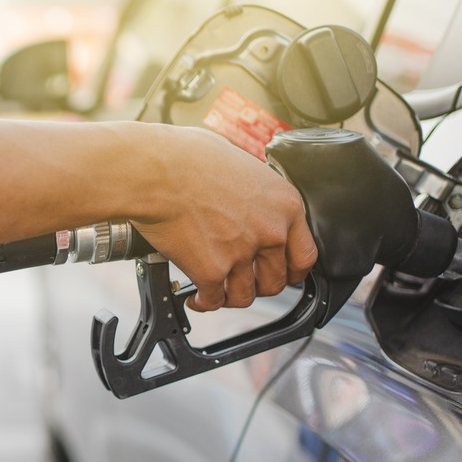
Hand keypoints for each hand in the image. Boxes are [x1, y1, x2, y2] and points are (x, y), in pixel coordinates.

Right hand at [130, 126, 316, 310]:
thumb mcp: (241, 165)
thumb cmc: (189, 158)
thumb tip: (249, 200)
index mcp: (284, 205)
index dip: (292, 270)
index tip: (282, 273)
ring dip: (230, 297)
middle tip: (243, 281)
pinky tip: (194, 297)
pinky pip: (213, 301)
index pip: (305, 255)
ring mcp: (241, 254)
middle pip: (276, 282)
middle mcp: (269, 232)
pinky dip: (203, 302)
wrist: (156, 171)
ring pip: (245, 297)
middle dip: (258, 285)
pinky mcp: (211, 272)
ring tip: (217, 290)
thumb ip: (255, 193)